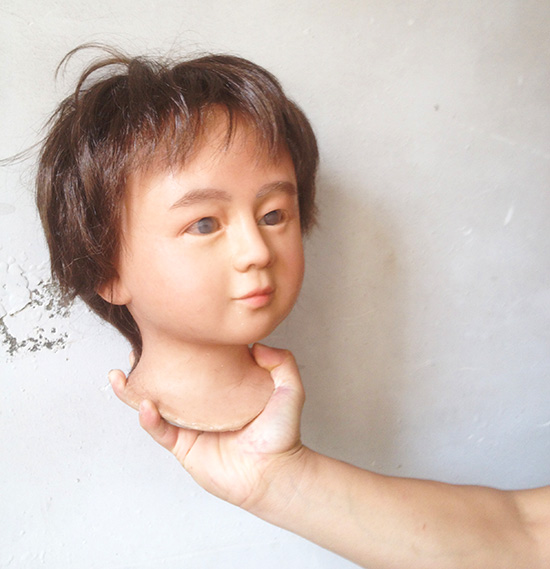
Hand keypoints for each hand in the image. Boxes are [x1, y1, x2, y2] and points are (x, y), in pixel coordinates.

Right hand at [109, 344, 305, 509]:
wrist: (276, 472)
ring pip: (155, 405)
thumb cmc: (281, 433)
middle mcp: (202, 406)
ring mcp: (191, 426)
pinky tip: (146, 404)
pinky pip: (161, 431)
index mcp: (222, 391)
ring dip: (135, 391)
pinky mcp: (184, 447)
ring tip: (120, 374)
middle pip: (170, 383)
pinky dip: (149, 419)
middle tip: (137, 347)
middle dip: (150, 365)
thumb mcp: (289, 389)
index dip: (185, 349)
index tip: (173, 330)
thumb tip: (256, 346)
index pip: (199, 366)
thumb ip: (281, 361)